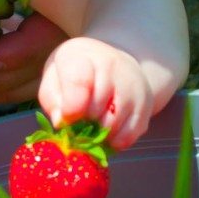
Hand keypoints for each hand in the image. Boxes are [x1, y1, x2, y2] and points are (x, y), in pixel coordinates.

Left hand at [38, 36, 153, 149]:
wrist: (111, 62)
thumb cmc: (76, 73)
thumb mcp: (54, 77)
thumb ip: (53, 99)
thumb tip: (62, 122)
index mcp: (81, 55)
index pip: (79, 82)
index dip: (71, 108)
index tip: (67, 117)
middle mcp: (112, 65)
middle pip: (96, 109)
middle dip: (82, 122)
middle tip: (78, 120)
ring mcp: (132, 85)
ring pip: (113, 125)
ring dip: (98, 135)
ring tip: (91, 125)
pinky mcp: (145, 104)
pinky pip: (129, 136)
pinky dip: (114, 142)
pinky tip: (106, 132)